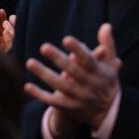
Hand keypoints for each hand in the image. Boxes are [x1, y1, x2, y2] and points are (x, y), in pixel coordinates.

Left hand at [26, 23, 121, 138]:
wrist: (108, 113)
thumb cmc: (106, 82)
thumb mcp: (111, 65)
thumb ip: (108, 45)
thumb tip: (105, 25)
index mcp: (99, 73)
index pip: (88, 61)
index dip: (78, 50)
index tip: (66, 39)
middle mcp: (88, 86)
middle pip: (72, 72)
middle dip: (58, 59)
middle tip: (44, 47)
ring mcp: (77, 98)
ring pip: (59, 86)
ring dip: (44, 74)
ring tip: (30, 62)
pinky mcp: (68, 107)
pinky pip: (52, 101)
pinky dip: (40, 94)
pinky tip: (27, 86)